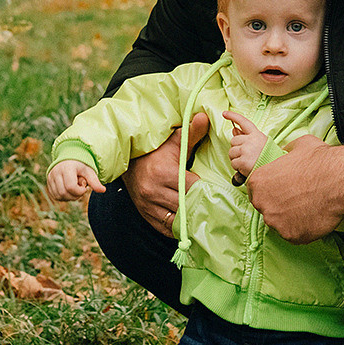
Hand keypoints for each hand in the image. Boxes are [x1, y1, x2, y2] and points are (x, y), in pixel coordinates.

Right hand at [46, 160, 104, 202]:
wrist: (69, 159)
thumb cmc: (81, 165)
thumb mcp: (89, 171)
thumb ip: (94, 181)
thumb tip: (103, 190)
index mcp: (67, 167)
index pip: (70, 186)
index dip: (79, 191)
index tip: (84, 187)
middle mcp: (56, 171)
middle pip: (64, 193)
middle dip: (75, 195)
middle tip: (80, 189)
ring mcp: (50, 177)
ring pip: (59, 196)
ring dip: (69, 197)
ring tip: (74, 189)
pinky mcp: (48, 182)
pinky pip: (55, 196)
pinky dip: (64, 197)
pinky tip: (69, 191)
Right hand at [124, 109, 207, 236]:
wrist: (128, 162)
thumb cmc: (155, 151)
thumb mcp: (173, 141)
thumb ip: (191, 132)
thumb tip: (205, 117)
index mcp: (163, 172)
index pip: (192, 187)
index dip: (205, 190)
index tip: (215, 191)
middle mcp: (154, 190)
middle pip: (185, 205)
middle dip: (198, 206)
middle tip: (213, 207)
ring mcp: (147, 204)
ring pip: (176, 218)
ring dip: (188, 218)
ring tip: (202, 217)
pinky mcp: (144, 213)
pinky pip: (164, 227)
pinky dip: (176, 227)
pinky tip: (186, 223)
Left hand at [221, 110, 269, 182]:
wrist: (276, 171)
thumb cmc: (269, 158)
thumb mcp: (261, 144)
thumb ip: (246, 136)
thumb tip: (234, 130)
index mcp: (257, 135)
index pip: (243, 122)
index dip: (233, 116)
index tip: (224, 113)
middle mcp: (251, 140)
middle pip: (233, 141)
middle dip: (236, 149)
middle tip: (246, 156)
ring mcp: (246, 150)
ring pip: (231, 152)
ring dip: (236, 159)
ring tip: (248, 162)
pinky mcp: (243, 161)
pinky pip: (233, 163)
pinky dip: (238, 167)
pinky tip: (246, 168)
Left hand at [242, 134, 343, 243]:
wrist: (340, 180)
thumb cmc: (320, 161)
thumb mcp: (298, 145)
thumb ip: (286, 151)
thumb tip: (286, 151)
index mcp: (258, 182)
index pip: (257, 191)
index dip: (272, 192)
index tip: (284, 191)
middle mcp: (262, 204)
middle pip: (267, 209)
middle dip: (280, 206)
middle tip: (299, 200)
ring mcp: (276, 222)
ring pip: (280, 224)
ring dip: (291, 219)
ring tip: (309, 208)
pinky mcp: (292, 236)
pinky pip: (295, 235)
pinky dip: (304, 230)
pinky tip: (315, 218)